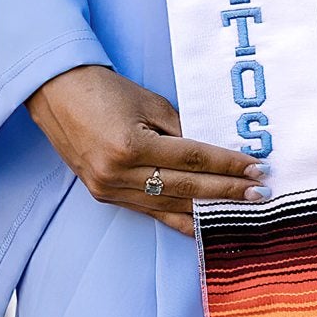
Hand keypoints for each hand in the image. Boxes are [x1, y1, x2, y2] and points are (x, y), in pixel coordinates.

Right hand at [23, 65, 269, 235]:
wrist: (56, 94)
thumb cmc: (104, 90)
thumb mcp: (150, 104)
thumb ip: (183, 130)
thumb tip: (218, 154)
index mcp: (131, 146)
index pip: (192, 160)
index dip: (228, 166)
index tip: (257, 169)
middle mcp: (119, 174)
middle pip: (185, 188)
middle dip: (226, 192)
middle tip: (259, 192)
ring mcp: (110, 190)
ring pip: (170, 207)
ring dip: (208, 210)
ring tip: (241, 210)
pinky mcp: (105, 197)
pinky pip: (150, 212)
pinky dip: (180, 219)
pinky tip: (204, 225)